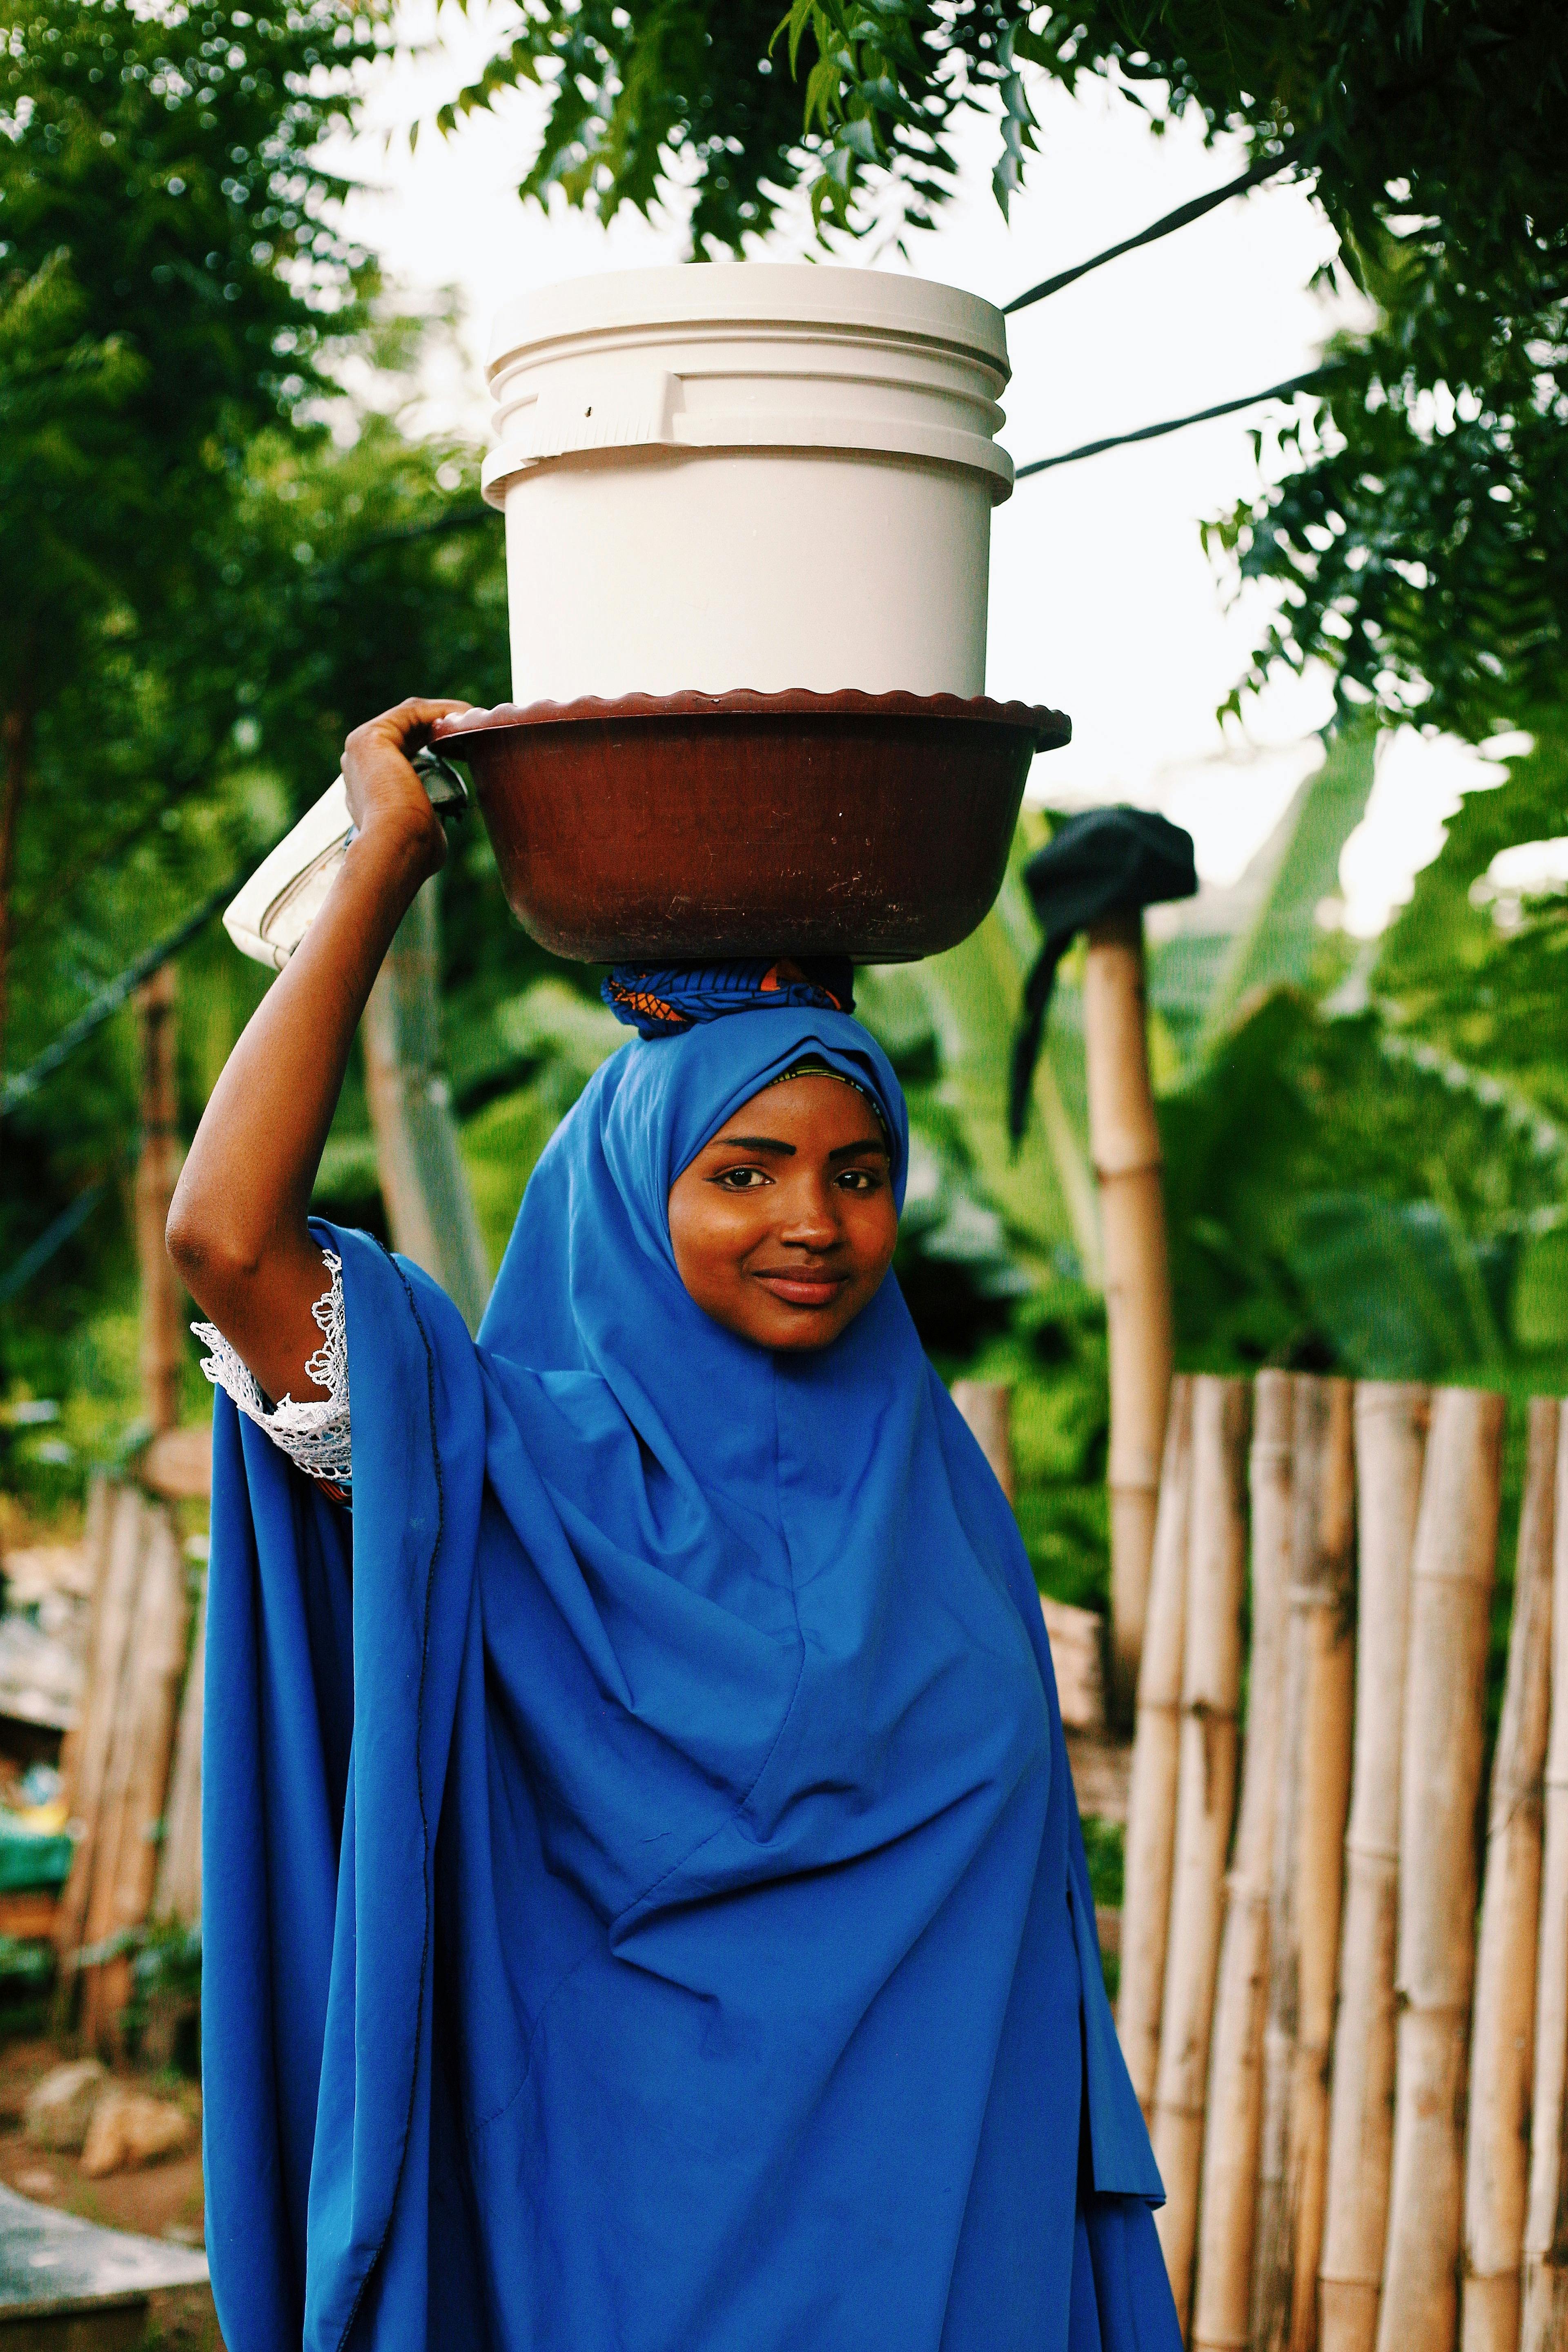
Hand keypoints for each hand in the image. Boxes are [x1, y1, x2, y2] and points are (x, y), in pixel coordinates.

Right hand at [342, 696, 472, 878]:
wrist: (397, 847)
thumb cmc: (414, 849)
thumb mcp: (424, 827)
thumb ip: (428, 814)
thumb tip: (445, 819)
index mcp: (369, 786)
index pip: (404, 752)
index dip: (438, 746)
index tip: (467, 749)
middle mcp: (359, 763)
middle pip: (407, 731)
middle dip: (442, 727)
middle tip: (474, 730)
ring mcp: (360, 747)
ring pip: (410, 717)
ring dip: (444, 715)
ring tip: (475, 719)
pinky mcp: (371, 736)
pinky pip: (412, 711)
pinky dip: (440, 710)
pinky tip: (465, 714)